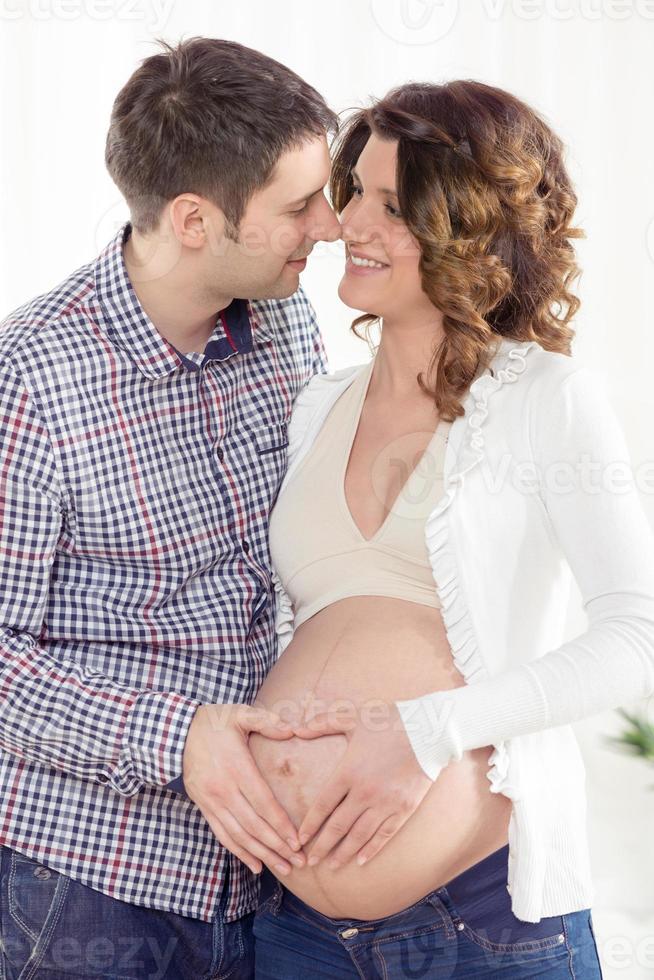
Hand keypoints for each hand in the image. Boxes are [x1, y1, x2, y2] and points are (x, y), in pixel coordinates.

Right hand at [182, 702, 305, 875]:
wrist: (174, 733)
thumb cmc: (213, 722)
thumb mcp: (239, 713)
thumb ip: (266, 720)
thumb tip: (291, 730)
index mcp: (236, 767)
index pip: (263, 802)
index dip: (280, 824)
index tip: (297, 840)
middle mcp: (223, 790)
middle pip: (254, 825)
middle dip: (277, 846)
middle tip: (299, 862)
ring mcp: (212, 802)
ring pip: (240, 835)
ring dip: (262, 854)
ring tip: (284, 868)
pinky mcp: (204, 808)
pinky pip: (223, 835)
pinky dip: (240, 852)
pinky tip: (256, 865)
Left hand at [291, 700, 433, 869]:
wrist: (429, 731)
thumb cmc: (388, 721)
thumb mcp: (353, 717)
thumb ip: (323, 723)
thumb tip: (298, 728)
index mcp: (349, 772)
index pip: (323, 805)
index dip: (310, 824)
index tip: (300, 838)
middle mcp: (364, 792)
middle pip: (338, 826)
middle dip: (322, 845)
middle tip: (310, 861)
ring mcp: (385, 803)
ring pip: (360, 835)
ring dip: (344, 852)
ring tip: (332, 865)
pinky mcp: (404, 809)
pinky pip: (384, 834)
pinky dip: (372, 849)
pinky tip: (361, 860)